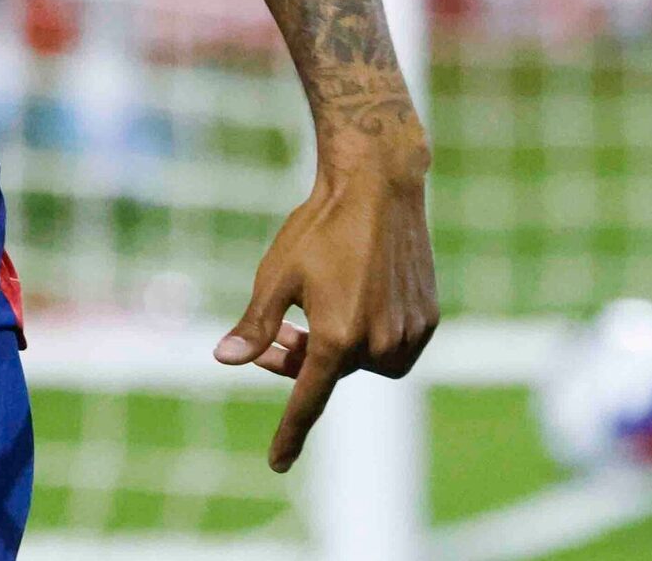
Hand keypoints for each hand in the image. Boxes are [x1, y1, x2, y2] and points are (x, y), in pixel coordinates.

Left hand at [215, 150, 437, 471]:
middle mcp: (379, 344)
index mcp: (337, 338)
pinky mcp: (428, 320)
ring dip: (337, 346)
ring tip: (317, 309)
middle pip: (330, 372)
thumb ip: (255, 326)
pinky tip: (356, 296)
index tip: (276, 463)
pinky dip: (370, 333)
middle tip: (278, 333)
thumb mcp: (275, 276)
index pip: (307, 400)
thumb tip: (223, 359)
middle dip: (299, 358)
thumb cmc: (318, 228)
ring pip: (364, 361)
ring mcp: (409, 335)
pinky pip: (394, 345)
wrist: (377, 187)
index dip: (289, 433)